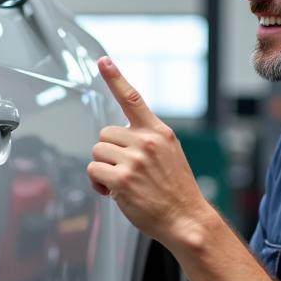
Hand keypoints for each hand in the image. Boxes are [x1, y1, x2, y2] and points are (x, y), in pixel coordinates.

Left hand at [89, 57, 211, 245]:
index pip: (134, 99)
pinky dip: (98, 183)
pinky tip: (113, 192)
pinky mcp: (121, 178)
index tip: (103, 61)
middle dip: (108, 153)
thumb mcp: (170, 155)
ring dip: (102, 168)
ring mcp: (134, 159)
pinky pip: (93, 170)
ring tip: (121, 183)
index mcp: (159, 133)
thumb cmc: (176, 192)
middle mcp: (146, 142)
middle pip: (105, 134)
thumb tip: (121, 137)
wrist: (186, 219)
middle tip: (122, 171)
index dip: (115, 78)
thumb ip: (148, 141)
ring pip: (97, 152)